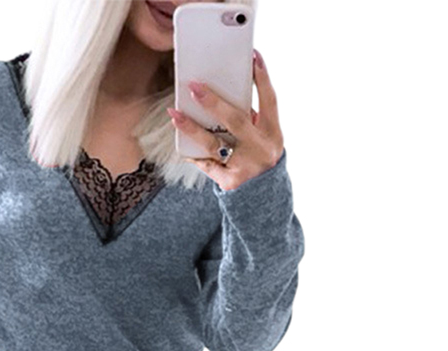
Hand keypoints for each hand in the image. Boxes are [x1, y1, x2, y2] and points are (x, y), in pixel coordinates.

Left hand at [167, 48, 283, 191]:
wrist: (262, 197)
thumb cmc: (258, 157)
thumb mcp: (263, 138)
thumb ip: (251, 119)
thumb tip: (224, 94)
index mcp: (273, 133)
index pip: (270, 101)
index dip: (262, 79)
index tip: (253, 56)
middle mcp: (261, 148)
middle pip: (236, 120)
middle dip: (214, 102)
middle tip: (194, 86)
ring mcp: (245, 165)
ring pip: (213, 144)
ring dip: (191, 128)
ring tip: (174, 114)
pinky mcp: (229, 181)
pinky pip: (206, 164)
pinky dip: (193, 155)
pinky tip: (182, 148)